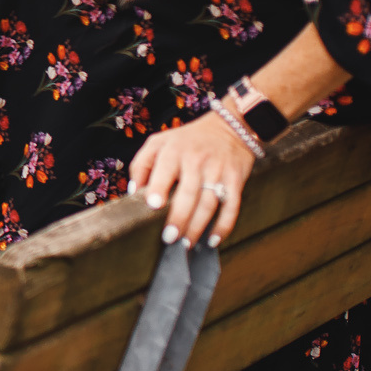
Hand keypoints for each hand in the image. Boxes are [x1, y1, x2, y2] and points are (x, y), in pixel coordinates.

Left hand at [126, 113, 255, 246]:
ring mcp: (218, 170)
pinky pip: (232, 206)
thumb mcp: (159, 142)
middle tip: (169, 238)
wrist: (228, 128)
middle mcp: (197, 160)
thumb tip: (134, 193)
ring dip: (198, 226)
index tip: (153, 206)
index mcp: (174, 150)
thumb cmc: (187, 140)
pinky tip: (213, 240)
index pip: (165, 169)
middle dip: (179, 217)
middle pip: (188, 193)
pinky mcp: (235, 180)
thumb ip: (142, 164)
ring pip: (209, 203)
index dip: (159, 187)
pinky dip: (224, 225)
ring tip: (186, 243)